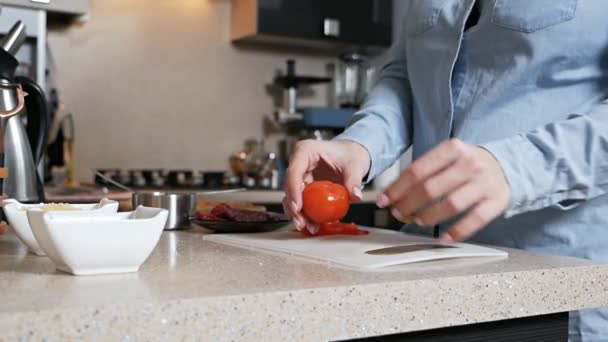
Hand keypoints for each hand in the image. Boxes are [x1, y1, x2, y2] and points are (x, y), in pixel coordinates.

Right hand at [283, 139, 370, 233]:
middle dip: (294, 207)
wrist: (351, 155)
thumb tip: (355, 196)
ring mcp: (300, 174)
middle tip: (302, 222)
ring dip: (297, 213)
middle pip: (290, 186)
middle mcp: (299, 162)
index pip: (294, 171)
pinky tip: (311, 223)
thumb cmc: (349, 154)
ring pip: (292, 196)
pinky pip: (301, 200)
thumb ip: (354, 180)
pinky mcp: (304, 185)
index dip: (294, 190)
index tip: (298, 207)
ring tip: (307, 226)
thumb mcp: (354, 165)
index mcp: (306, 150)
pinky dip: (305, 213)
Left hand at [377, 139, 510, 241]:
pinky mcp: (497, 201)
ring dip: (429, 216)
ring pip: (451, 204)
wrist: (504, 165)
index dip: (397, 188)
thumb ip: (423, 171)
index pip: (417, 170)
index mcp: (452, 148)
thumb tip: (392, 193)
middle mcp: (470, 163)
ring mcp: (484, 183)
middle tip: (397, 212)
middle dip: (409, 203)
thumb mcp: (446, 157)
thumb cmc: (465, 164)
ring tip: (417, 221)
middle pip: (431, 188)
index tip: (384, 200)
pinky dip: (457, 232)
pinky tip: (443, 237)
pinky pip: (475, 220)